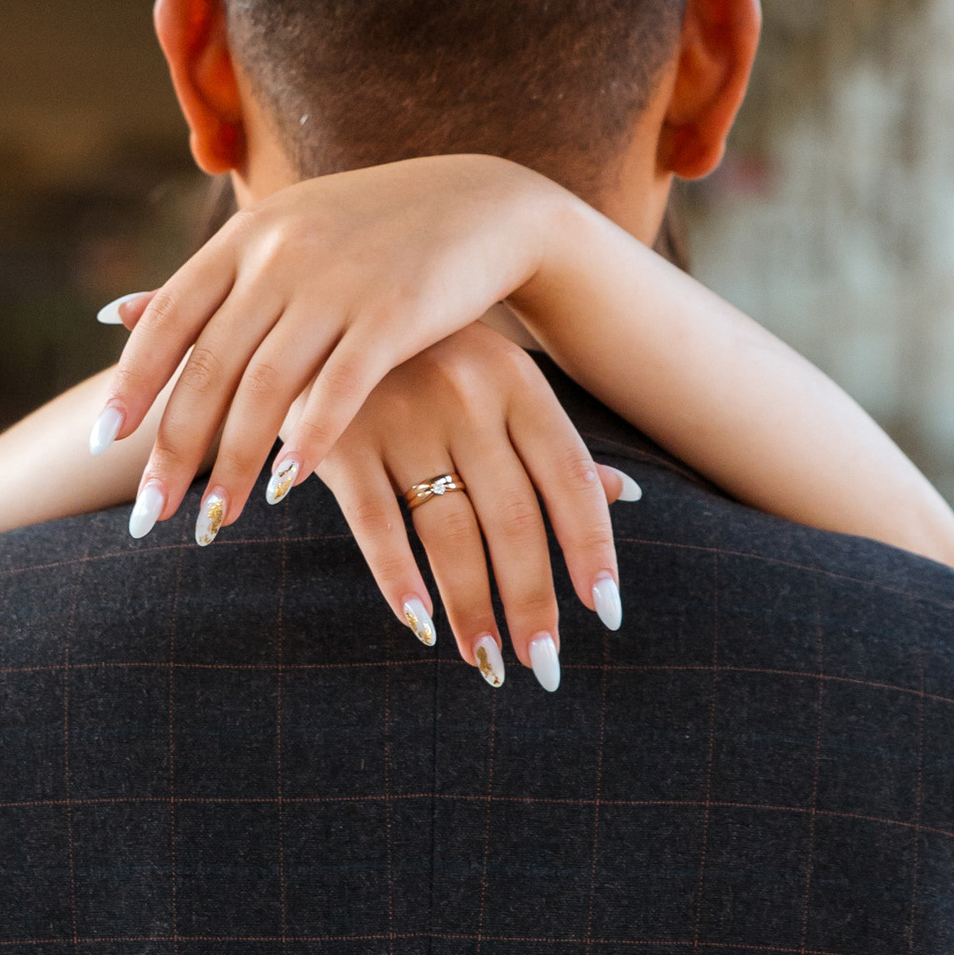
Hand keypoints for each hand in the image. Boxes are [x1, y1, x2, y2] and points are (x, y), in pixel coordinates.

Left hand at [89, 155, 570, 534]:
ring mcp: (337, 283)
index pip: (171, 318)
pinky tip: (284, 489)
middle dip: (174, 448)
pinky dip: (307, 442)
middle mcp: (281, 255)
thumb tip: (113, 314)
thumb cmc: (371, 231)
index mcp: (247, 237)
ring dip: (233, 464)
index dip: (133, 382)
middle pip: (210, 366)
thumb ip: (209, 283)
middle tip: (149, 514)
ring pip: (266, 388)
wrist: (484, 203)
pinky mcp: (396, 312)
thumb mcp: (284, 235)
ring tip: (213, 525)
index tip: (101, 441)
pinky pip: (338, 390)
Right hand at [306, 329, 635, 684]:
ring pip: (449, 533)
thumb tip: (624, 494)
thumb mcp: (497, 377)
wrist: (329, 288)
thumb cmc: (428, 352)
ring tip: (486, 661)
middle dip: (532, 602)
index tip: (606, 614)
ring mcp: (401, 417)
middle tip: (545, 666)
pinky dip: (398, 578)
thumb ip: (550, 440)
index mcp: (515, 382)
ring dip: (471, 608)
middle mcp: (466, 398)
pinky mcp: (340, 439)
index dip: (592, 549)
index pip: (569, 480)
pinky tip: (420, 623)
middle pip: (513, 521)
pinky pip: (374, 523)